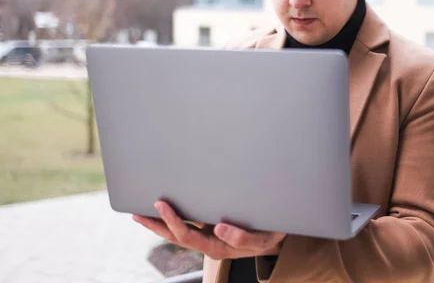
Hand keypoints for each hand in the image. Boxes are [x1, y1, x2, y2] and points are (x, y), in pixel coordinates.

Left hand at [133, 201, 286, 259]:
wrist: (277, 234)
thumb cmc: (270, 234)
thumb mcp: (262, 237)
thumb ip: (242, 237)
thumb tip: (218, 228)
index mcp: (218, 247)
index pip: (189, 236)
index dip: (173, 221)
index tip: (162, 204)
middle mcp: (210, 243)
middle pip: (176, 237)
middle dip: (156, 226)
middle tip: (138, 213)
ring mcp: (210, 237)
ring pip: (179, 233)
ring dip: (159, 225)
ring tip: (141, 214)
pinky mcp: (211, 228)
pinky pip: (189, 225)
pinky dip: (174, 219)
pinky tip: (164, 211)